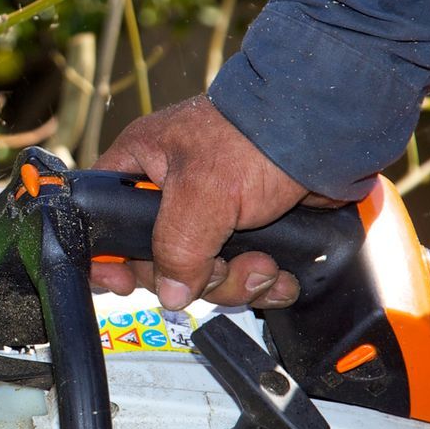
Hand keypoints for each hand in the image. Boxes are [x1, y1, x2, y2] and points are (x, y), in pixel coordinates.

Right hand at [92, 95, 341, 309]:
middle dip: (193, 276)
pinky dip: (260, 282)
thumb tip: (170, 292)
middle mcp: (171, 192)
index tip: (121, 282)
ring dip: (235, 282)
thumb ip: (175, 247)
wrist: (327, 136)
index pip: (102, 217)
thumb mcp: (202, 192)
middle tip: (218, 268)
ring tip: (264, 266)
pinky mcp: (246, 231)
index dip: (107, 254)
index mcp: (142, 166)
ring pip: (200, 274)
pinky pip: (238, 274)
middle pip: (156, 260)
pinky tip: (279, 275)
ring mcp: (210, 215)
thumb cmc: (257, 139)